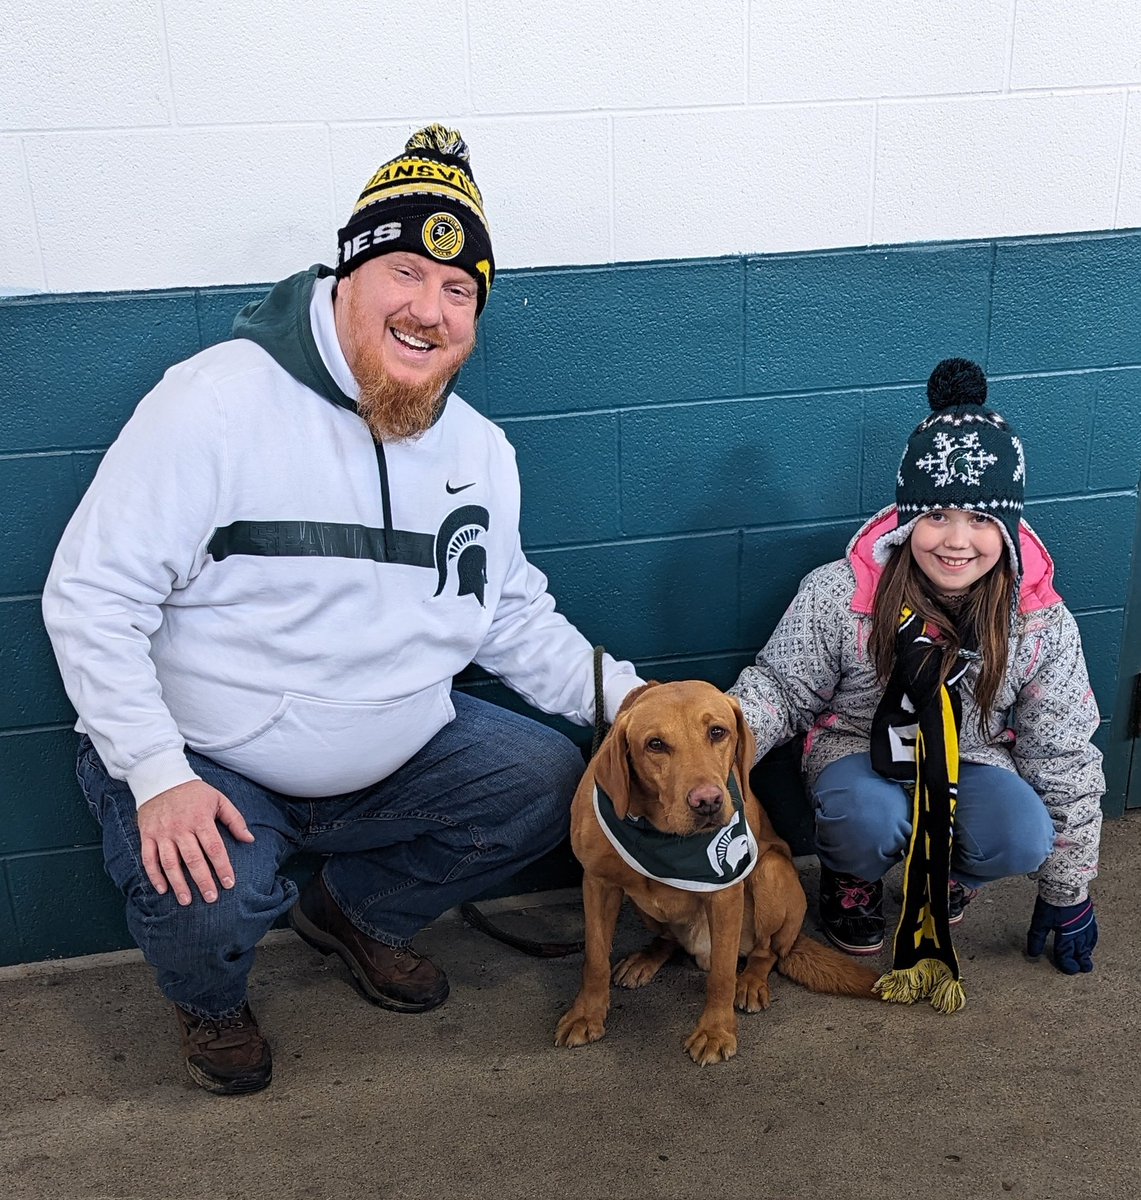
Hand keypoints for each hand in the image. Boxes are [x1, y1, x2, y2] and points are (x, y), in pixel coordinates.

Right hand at [137, 780, 254, 906]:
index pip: (214, 848)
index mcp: (200, 819)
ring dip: (178, 884)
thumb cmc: (194, 792)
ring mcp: (162, 833)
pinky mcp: (146, 835)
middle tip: (211, 898)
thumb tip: (250, 839)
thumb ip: (235, 819)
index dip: (222, 867)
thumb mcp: (218, 799)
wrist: (161, 778)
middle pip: (193, 859)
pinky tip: (162, 889)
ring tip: (187, 901)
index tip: (229, 883)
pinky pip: (148, 859)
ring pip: (170, 863)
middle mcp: (180, 828)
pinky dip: (154, 876)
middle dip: (203, 881)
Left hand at [1026, 895, 1096, 974]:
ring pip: (1089, 941)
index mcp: (1066, 934)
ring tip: (1088, 956)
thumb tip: (1033, 953)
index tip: (1070, 970)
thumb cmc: (1052, 901)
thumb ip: (1037, 938)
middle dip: (1082, 960)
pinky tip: (1091, 939)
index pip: (1066, 953)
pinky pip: (1093, 931)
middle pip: (1081, 950)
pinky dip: (1092, 939)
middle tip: (1084, 968)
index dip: (1067, 963)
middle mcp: (1079, 931)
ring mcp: (1086, 923)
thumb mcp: (1040, 920)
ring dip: (1088, 950)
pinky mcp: (1089, 914)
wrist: (1065, 883)